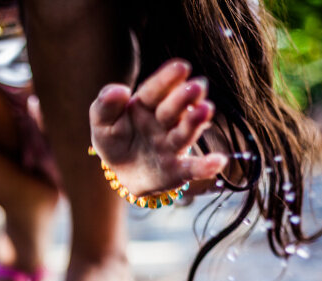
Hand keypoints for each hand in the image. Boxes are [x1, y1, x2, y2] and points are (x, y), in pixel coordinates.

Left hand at [89, 59, 227, 196]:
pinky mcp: (178, 170)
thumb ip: (105, 106)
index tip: (181, 67)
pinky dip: (206, 166)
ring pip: (184, 133)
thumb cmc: (115, 140)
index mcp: (146, 105)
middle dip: (183, 98)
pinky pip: (192, 168)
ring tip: (205, 109)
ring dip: (195, 122)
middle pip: (173, 109)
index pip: (154, 90)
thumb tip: (119, 90)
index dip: (167, 79)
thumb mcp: (102, 123)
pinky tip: (219, 161)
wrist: (121, 173)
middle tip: (196, 86)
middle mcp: (164, 122)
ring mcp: (172, 145)